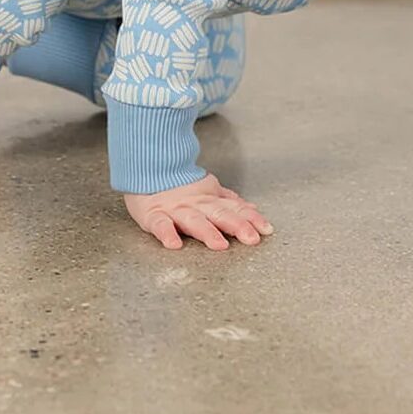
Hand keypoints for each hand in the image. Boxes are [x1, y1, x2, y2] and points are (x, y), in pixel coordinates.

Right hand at [122, 171, 274, 250]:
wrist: (145, 167)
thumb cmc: (178, 186)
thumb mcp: (207, 191)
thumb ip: (229, 202)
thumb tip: (252, 209)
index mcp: (210, 200)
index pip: (234, 209)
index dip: (251, 218)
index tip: (267, 229)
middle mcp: (196, 205)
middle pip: (219, 215)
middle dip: (237, 226)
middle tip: (252, 238)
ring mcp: (175, 210)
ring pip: (193, 221)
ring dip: (207, 232)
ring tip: (219, 245)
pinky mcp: (153, 215)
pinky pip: (160, 225)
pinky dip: (167, 234)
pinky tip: (174, 244)